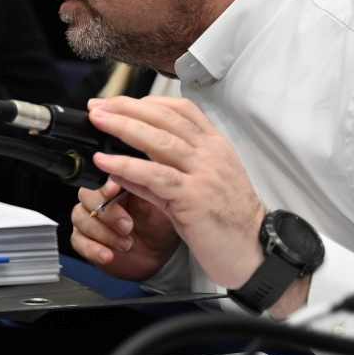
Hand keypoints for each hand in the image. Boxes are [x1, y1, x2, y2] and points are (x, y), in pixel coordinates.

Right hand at [71, 180, 181, 279]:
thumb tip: (126, 175)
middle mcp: (100, 201)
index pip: (101, 179)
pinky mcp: (85, 241)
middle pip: (86, 196)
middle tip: (127, 226)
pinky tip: (108, 255)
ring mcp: (90, 220)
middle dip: (107, 213)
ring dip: (104, 233)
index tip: (113, 190)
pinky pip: (77, 240)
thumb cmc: (160, 228)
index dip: (105, 186)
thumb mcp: (160, 206)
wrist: (158, 258)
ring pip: (80, 218)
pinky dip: (92, 248)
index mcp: (117, 186)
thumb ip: (143, 188)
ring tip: (126, 244)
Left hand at [86, 96, 266, 289]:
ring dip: (123, 127)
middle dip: (127, 108)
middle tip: (98, 106)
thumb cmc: (228, 221)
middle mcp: (211, 154)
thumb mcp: (197, 187)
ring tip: (97, 121)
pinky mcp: (195, 197)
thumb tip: (120, 163)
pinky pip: (155, 176)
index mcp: (216, 146)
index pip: (180, 110)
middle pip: (164, 119)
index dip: (146, 102)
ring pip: (159, 140)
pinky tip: (105, 161)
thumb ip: (159, 173)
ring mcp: (204, 174)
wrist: (256, 253)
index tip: (118, 102)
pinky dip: (127, 165)